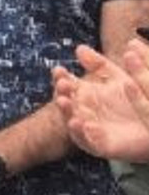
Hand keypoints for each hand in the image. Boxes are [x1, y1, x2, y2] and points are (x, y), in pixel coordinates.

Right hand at [52, 43, 148, 159]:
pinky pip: (90, 143)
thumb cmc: (136, 99)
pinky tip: (86, 124)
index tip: (59, 70)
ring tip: (65, 102)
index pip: (67, 86)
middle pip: (67, 103)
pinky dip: (85, 135)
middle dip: (62, 93)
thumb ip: (99, 64)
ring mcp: (91, 129)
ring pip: (73, 123)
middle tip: (62, 84)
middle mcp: (84, 112)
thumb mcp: (118, 77)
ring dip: (67, 113)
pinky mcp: (102, 146)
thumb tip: (79, 48)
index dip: (61, 78)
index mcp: (85, 95)